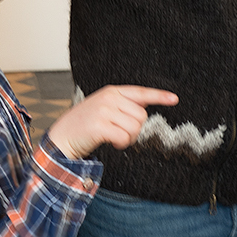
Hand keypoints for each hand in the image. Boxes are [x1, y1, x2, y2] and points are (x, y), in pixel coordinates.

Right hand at [48, 86, 177, 159]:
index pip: (140, 92)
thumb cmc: (84, 126)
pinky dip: (122, 144)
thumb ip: (122, 105)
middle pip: (142, 115)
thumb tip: (144, 108)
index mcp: (111, 91)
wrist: (61, 138)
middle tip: (119, 133)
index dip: (159, 96)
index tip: (174, 99)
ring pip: (135, 128)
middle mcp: (109, 98)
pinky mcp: (99, 126)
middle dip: (135, 129)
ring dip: (128, 138)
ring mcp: (103, 111)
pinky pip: (125, 137)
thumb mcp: (103, 108)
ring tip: (114, 138)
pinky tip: (111, 143)